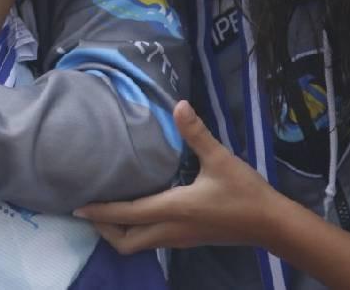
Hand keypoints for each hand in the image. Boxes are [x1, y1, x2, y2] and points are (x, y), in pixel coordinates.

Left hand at [75, 100, 275, 253]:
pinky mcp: (188, 239)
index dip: (101, 212)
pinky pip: (152, 240)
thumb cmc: (244, 192)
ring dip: (119, 232)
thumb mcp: (220, 159)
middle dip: (105, 229)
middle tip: (90, 209)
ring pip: (139, 244)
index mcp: (173, 210)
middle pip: (126, 241)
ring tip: (106, 210)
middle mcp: (171, 229)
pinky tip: (137, 210)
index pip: (128, 214)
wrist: (272, 224)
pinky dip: (136, 231)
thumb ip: (197, 133)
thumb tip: (180, 105)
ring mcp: (180, 238)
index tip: (78, 207)